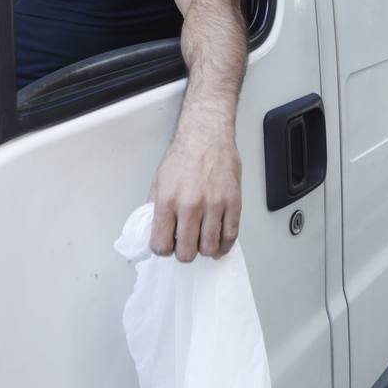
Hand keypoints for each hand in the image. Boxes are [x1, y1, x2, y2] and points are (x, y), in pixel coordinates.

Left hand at [148, 128, 241, 261]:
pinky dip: (224, 245)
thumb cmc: (183, 156)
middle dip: (184, 252)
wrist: (206, 135)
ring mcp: (214, 205)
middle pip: (186, 252)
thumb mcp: (159, 181)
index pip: (161, 245)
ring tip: (202, 241)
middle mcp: (190, 205)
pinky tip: (219, 242)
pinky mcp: (233, 203)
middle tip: (186, 243)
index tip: (167, 245)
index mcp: (167, 201)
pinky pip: (230, 236)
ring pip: (209, 248)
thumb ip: (156, 209)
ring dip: (204, 249)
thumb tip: (154, 232)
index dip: (163, 249)